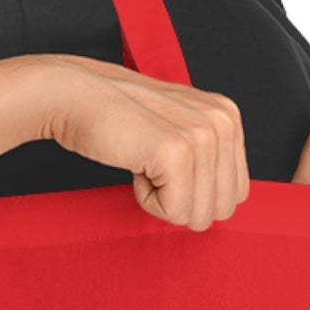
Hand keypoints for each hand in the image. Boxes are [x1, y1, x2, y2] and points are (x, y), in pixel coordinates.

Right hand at [36, 53, 248, 231]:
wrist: (74, 96)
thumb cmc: (118, 119)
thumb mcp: (178, 129)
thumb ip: (208, 158)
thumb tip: (224, 204)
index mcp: (228, 116)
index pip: (236, 192)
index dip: (194, 193)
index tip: (164, 164)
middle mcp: (223, 121)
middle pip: (222, 208)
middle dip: (183, 201)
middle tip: (152, 166)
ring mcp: (202, 135)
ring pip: (200, 214)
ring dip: (163, 200)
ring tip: (142, 162)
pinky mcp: (176, 151)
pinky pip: (174, 211)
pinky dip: (147, 200)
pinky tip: (134, 165)